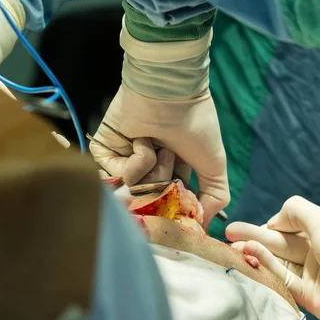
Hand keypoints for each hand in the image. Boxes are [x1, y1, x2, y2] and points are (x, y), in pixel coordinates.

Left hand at [90, 83, 228, 226]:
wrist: (171, 94)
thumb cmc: (196, 126)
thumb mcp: (214, 166)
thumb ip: (214, 199)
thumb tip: (202, 225)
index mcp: (172, 168)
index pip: (171, 202)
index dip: (179, 205)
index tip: (186, 201)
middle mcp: (148, 165)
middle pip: (153, 200)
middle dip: (167, 184)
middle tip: (174, 159)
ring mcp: (125, 159)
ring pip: (137, 190)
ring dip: (154, 169)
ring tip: (161, 145)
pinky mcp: (105, 151)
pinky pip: (118, 175)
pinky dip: (137, 161)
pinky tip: (143, 139)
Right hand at [225, 196, 319, 319]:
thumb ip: (296, 212)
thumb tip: (275, 219)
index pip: (293, 225)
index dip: (274, 224)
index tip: (260, 226)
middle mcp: (318, 251)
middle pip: (281, 242)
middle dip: (255, 235)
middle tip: (229, 231)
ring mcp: (313, 274)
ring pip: (278, 260)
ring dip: (257, 250)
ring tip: (233, 244)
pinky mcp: (309, 296)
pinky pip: (284, 279)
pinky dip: (267, 266)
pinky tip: (251, 254)